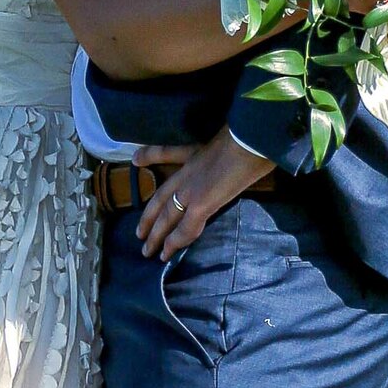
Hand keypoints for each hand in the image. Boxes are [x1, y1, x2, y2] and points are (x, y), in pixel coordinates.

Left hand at [135, 129, 276, 259]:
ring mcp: (191, 189)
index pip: (166, 155)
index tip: (136, 160)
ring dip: (157, 235)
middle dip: (149, 218)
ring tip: (148, 251)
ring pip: (167, 216)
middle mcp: (187, 173)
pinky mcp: (201, 203)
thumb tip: (221, 141)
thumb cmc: (244, 134)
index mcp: (192, 154)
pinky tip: (168, 253)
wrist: (251, 139)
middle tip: (139, 236)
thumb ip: (218, 142)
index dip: (149, 157)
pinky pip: (186, 228)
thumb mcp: (224, 134)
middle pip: (161, 198)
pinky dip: (176, 241)